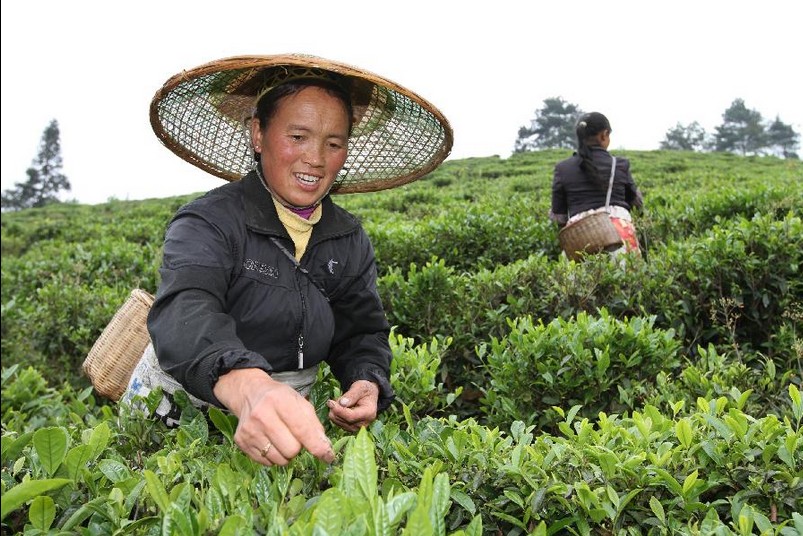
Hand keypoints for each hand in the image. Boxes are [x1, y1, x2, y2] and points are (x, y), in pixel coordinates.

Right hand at [213, 368, 334, 466]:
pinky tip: (270, 441)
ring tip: (282, 438)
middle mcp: (262, 415)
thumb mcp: (300, 403)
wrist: (250, 394)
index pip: (302, 430)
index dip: (317, 446)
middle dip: (298, 447)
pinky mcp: (241, 441)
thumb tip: (325, 449)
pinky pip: (266, 462)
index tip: (328, 456)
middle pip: (292, 450)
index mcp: (280, 401)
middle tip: (294, 436)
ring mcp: (249, 430)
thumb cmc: (280, 399)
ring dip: (286, 454)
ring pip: (279, 459)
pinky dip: (273, 456)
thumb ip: (315, 425)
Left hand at [326, 380, 379, 431]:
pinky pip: (335, 421)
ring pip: (337, 420)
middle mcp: (363, 424)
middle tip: (340, 397)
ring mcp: (355, 428)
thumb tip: (342, 403)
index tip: (330, 402)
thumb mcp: (360, 387)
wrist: (367, 396)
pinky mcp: (349, 428)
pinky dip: (336, 413)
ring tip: (344, 401)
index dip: (339, 410)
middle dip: (336, 407)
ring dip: (336, 409)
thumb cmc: (364, 390)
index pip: (351, 416)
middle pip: (342, 419)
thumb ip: (352, 395)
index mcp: (369, 413)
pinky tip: (342, 407)